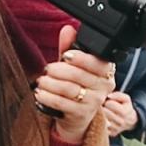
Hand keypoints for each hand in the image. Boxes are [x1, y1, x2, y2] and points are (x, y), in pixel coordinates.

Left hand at [33, 25, 115, 142]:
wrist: (75, 115)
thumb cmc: (75, 85)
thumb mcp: (72, 65)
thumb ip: (70, 47)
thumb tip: (68, 29)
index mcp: (106, 71)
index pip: (98, 63)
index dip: (80, 58)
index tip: (65, 55)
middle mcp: (104, 87)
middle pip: (80, 75)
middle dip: (59, 70)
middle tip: (47, 69)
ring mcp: (95, 102)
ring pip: (69, 89)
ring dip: (50, 83)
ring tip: (41, 81)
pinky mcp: (82, 114)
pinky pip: (62, 103)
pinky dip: (48, 97)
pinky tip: (40, 93)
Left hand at [103, 91, 138, 136]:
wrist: (130, 121)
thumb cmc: (125, 107)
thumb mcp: (126, 99)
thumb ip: (118, 95)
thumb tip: (108, 96)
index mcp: (125, 112)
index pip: (109, 104)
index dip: (107, 101)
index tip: (108, 102)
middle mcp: (121, 122)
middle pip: (105, 112)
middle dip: (103, 108)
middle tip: (104, 107)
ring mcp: (116, 129)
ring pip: (102, 119)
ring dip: (101, 115)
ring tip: (104, 113)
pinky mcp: (112, 133)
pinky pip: (102, 127)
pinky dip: (100, 122)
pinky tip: (103, 119)